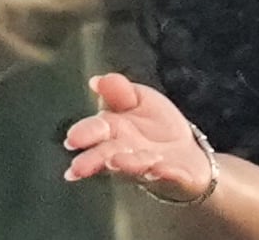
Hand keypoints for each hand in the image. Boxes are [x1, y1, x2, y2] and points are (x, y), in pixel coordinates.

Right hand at [62, 73, 232, 204]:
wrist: (186, 151)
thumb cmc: (154, 125)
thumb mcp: (138, 99)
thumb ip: (119, 91)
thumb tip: (96, 80)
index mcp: (113, 131)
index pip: (96, 130)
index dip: (84, 134)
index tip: (72, 139)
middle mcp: (126, 154)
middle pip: (107, 156)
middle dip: (94, 160)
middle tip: (79, 167)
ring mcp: (150, 168)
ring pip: (136, 168)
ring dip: (127, 164)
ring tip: (117, 161)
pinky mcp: (175, 178)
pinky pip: (171, 176)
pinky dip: (166, 173)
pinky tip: (161, 168)